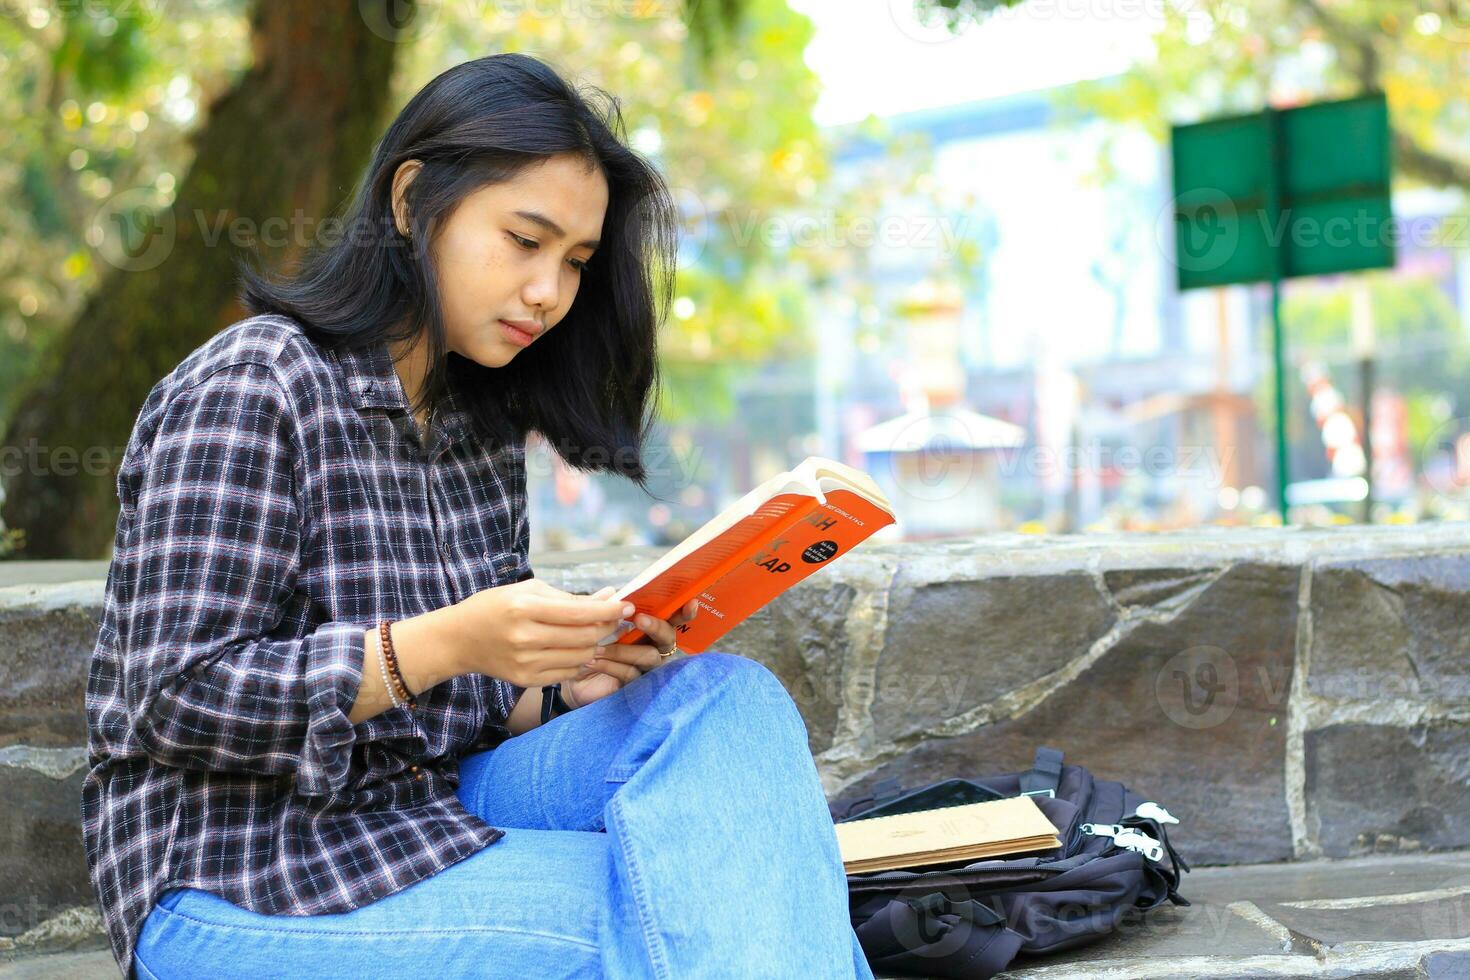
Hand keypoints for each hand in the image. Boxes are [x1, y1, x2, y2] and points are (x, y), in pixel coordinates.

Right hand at [448, 579, 631, 688]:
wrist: (459, 639)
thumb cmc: (496, 607)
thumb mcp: (529, 590)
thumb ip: (570, 597)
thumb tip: (609, 597)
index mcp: (524, 608)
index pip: (580, 613)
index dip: (609, 611)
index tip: (626, 606)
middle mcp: (525, 637)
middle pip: (584, 637)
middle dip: (607, 627)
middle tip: (616, 619)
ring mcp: (525, 662)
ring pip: (580, 657)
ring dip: (595, 645)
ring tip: (595, 633)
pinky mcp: (526, 680)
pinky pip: (568, 673)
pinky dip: (580, 661)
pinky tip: (578, 649)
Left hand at [563, 589, 698, 709]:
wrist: (568, 674)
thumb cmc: (586, 644)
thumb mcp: (590, 623)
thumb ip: (601, 608)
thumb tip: (611, 592)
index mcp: (646, 628)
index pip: (671, 618)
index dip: (683, 612)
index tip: (691, 602)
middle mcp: (652, 647)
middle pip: (667, 637)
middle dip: (656, 626)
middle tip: (639, 619)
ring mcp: (646, 668)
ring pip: (648, 655)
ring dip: (622, 649)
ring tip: (598, 648)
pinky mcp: (635, 686)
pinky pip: (630, 674)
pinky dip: (610, 665)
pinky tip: (591, 661)